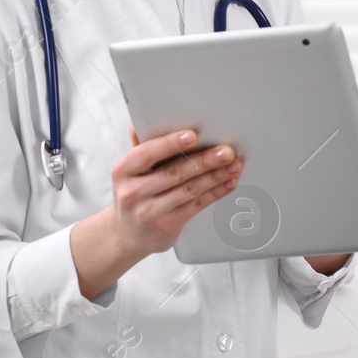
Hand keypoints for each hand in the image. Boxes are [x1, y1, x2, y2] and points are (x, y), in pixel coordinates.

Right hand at [109, 125, 242, 255]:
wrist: (128, 235)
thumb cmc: (134, 193)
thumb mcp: (130, 171)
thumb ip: (142, 147)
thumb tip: (144, 122)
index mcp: (123, 170)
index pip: (148, 153)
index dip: (171, 143)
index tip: (193, 135)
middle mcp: (133, 192)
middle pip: (175, 172)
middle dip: (205, 160)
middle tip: (226, 151)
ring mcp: (150, 211)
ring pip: (189, 189)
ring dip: (216, 176)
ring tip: (234, 165)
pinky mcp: (167, 225)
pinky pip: (197, 205)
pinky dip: (216, 192)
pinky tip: (228, 183)